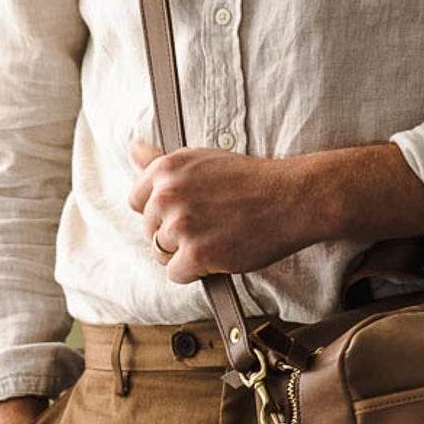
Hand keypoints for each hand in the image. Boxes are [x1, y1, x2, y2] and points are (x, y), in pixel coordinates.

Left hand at [127, 137, 423, 283]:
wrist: (290, 198)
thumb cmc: (249, 180)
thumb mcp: (202, 159)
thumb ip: (162, 161)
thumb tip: (133, 150)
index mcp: (166, 168)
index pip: (137, 203)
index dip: (161, 213)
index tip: (186, 213)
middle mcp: (167, 194)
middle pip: (149, 231)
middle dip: (173, 235)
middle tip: (208, 227)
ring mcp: (181, 225)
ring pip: (161, 254)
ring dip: (184, 255)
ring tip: (213, 240)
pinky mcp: (197, 253)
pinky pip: (175, 274)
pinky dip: (193, 273)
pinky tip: (215, 257)